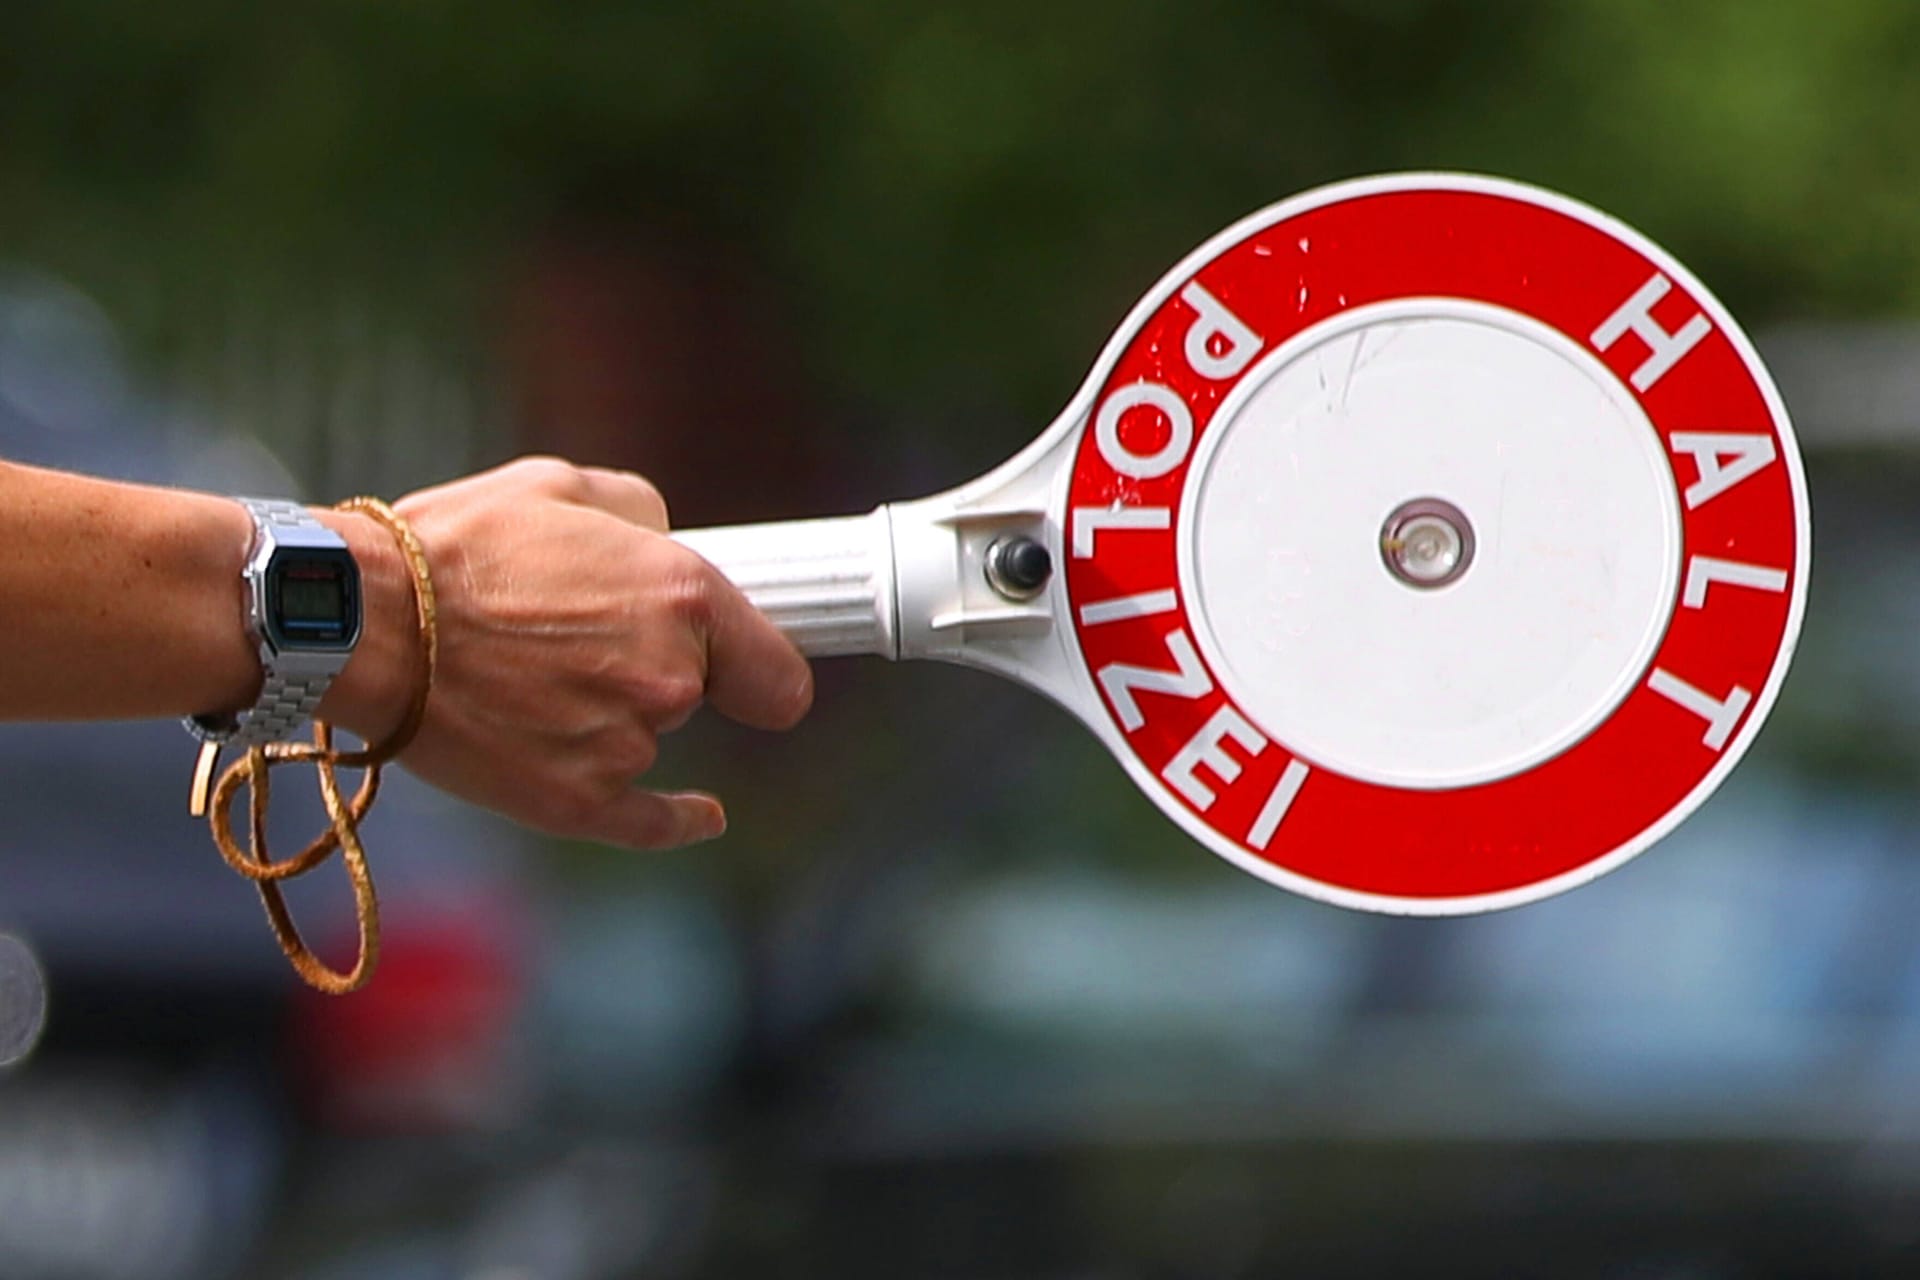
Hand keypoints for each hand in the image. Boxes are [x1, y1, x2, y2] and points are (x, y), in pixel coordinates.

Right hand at [322, 456, 812, 848]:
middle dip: (657, 667)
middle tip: (579, 637)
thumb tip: (665, 542)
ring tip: (527, 671)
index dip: (760, 666)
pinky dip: (681, 819)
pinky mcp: (576, 801)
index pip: (779, 671)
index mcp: (685, 596)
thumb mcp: (560, 486)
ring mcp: (626, 746)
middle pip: (702, 694)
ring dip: (611, 714)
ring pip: (649, 738)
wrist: (362, 622)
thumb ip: (640, 514)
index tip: (745, 668)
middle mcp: (670, 677)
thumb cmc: (455, 545)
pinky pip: (653, 824)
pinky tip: (704, 814)